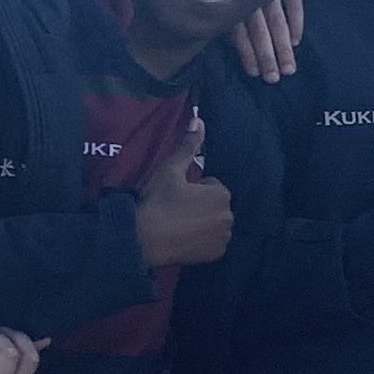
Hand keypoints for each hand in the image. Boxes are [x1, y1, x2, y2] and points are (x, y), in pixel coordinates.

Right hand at [131, 111, 234, 268]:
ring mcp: (224, 238)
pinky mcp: (216, 255)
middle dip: (199, 205)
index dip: (192, 188)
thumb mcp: (171, 169)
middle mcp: (229, 216)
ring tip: (177, 223)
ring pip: (213, 223)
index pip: (211, 186)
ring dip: (201, 222)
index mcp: (222, 194)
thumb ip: (188, 145)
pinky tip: (183, 239)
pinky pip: (211, 242)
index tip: (176, 194)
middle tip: (174, 209)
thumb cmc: (158, 200)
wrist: (144, 238)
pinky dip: (201, 241)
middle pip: (214, 205)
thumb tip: (198, 118)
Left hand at [229, 0, 302, 82]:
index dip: (248, 50)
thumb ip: (221, 12)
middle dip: (268, 52)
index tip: (254, 72)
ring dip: (281, 44)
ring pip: (274, 16)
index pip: (240, 26)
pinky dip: (296, 16)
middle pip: (260, 25)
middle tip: (275, 77)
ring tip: (287, 69)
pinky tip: (298, 39)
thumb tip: (223, 37)